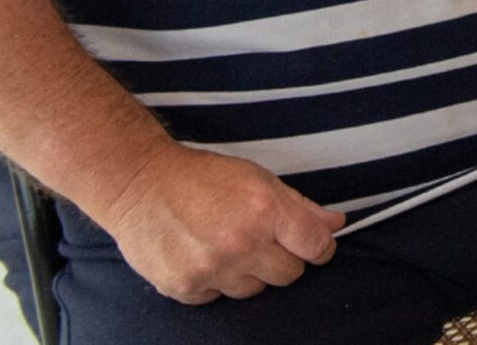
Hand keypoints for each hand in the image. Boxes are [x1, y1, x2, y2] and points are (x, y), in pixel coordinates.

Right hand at [90, 144, 343, 304]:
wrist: (140, 184)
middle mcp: (241, 244)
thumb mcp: (258, 179)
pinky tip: (203, 256)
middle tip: (264, 241)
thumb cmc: (203, 177)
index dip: (320, 247)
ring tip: (228, 246)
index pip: (315, 247)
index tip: (313, 245)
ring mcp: (211, 269)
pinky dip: (215, 283)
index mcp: (265, 211)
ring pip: (254, 290)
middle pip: (289, 275)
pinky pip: (217, 298)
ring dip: (249, 273)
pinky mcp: (184, 287)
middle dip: (284, 260)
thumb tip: (336, 225)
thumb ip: (300, 207)